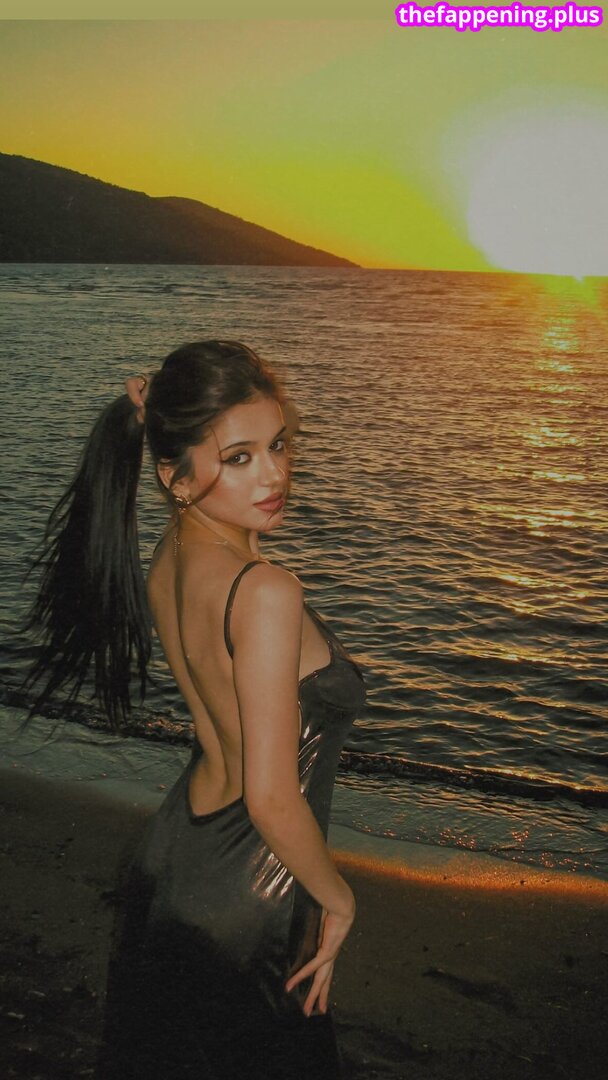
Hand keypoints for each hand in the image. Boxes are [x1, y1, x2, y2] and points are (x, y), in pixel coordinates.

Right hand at [285, 900, 354, 1016]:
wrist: (342, 905)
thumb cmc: (332, 910)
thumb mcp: (320, 925)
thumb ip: (316, 932)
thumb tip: (310, 932)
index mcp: (330, 951)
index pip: (326, 972)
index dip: (323, 986)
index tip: (321, 998)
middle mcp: (331, 956)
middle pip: (324, 981)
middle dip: (319, 997)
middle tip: (313, 1012)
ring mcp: (329, 956)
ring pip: (320, 980)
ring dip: (312, 995)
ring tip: (307, 1010)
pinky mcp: (326, 951)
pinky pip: (311, 967)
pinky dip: (300, 975)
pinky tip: (291, 984)